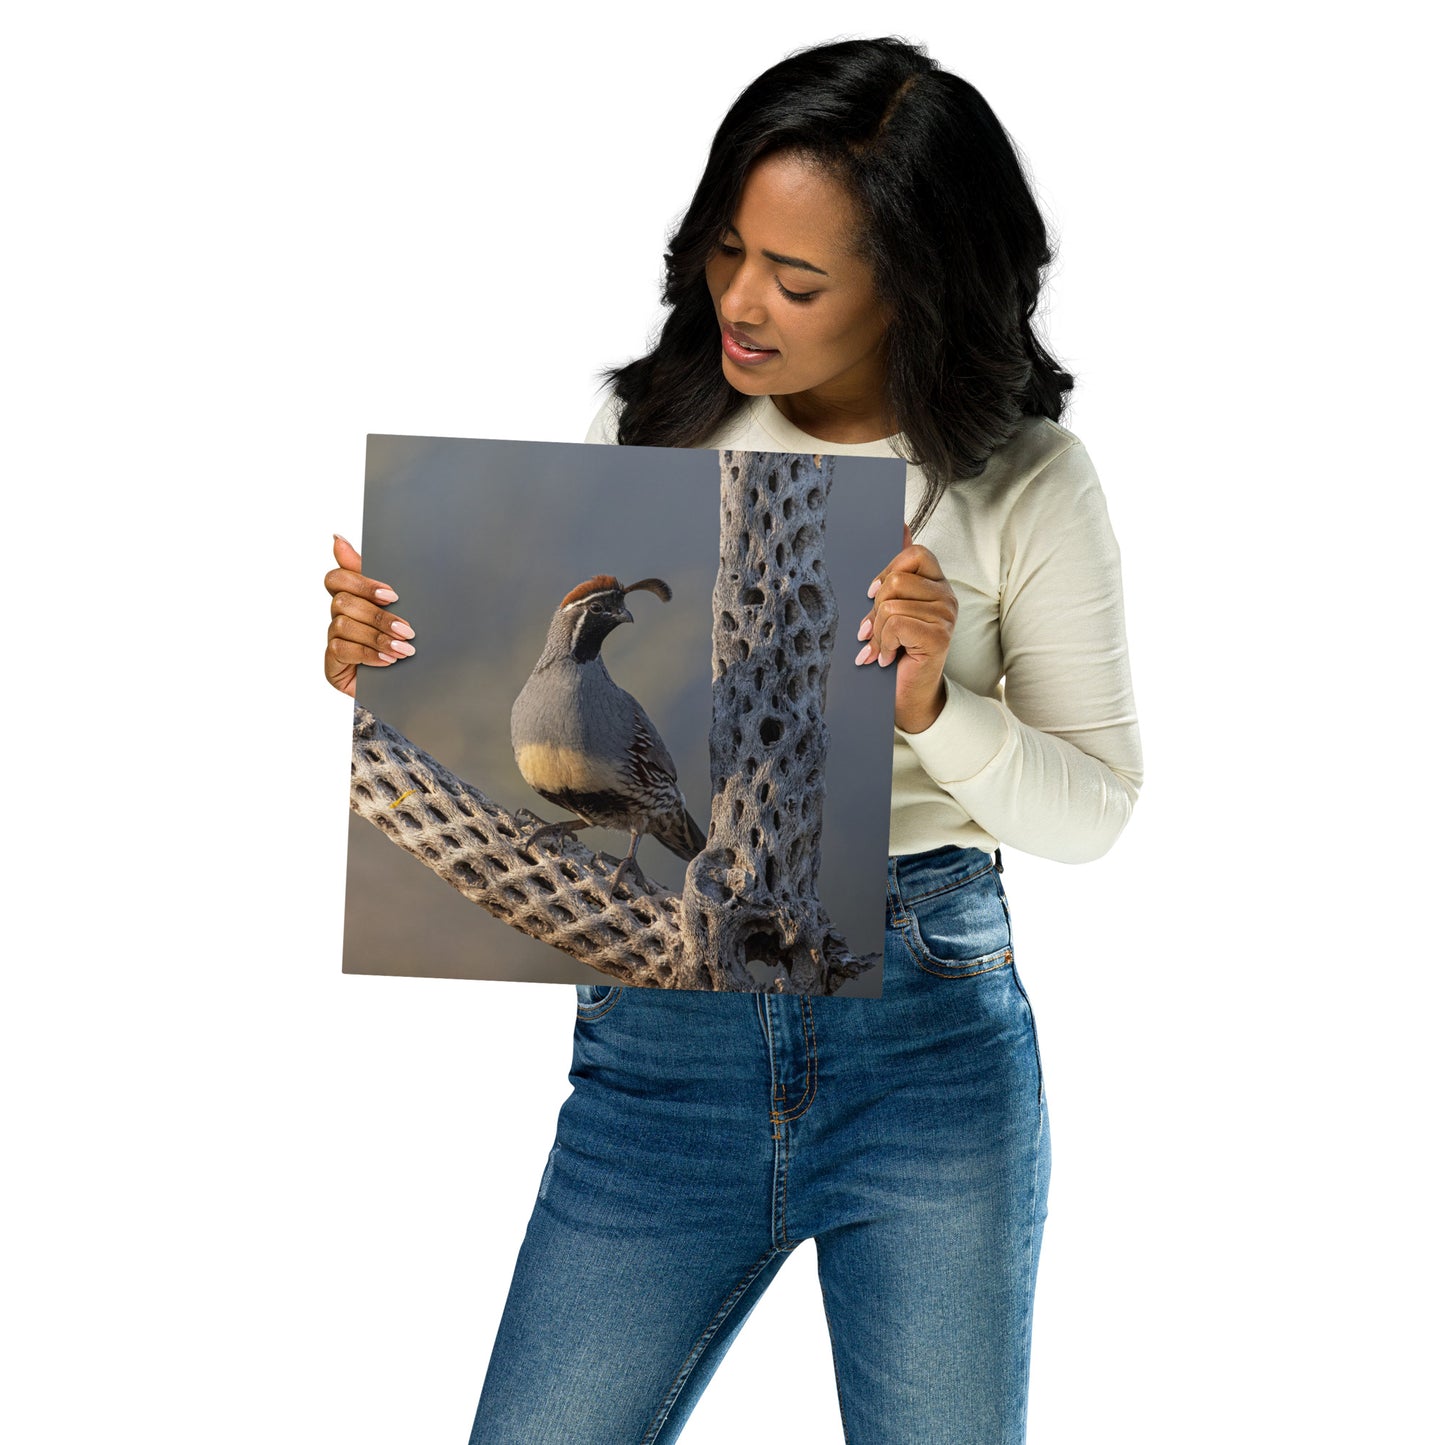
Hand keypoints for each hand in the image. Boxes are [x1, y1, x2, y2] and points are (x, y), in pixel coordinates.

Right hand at [324, 535, 415, 696]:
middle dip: (378, 616)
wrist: (410, 680)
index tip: (393, 595)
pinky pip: (342, 650)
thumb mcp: (399, 605)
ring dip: (377, 637)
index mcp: (352, 596)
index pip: (337, 578)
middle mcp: (338, 616)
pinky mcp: (332, 663)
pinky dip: (368, 654)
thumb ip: (374, 574)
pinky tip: (389, 660)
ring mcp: (333, 639)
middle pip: (343, 602)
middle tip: (408, 629)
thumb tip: (337, 538)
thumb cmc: (402, 638)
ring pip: (344, 626)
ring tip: (404, 649)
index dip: (362, 583)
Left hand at [854, 524, 956, 733]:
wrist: (907, 695)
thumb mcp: (891, 607)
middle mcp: (947, 596)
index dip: (888, 570)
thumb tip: (901, 525)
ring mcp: (946, 616)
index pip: (915, 553)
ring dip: (877, 631)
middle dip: (875, 608)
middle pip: (897, 579)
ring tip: (880, 648)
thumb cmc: (897, 651)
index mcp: (936, 584)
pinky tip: (886, 657)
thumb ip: (896, 571)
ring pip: (892, 604)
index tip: (873, 595)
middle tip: (872, 631)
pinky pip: (896, 623)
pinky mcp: (939, 636)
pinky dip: (883, 643)